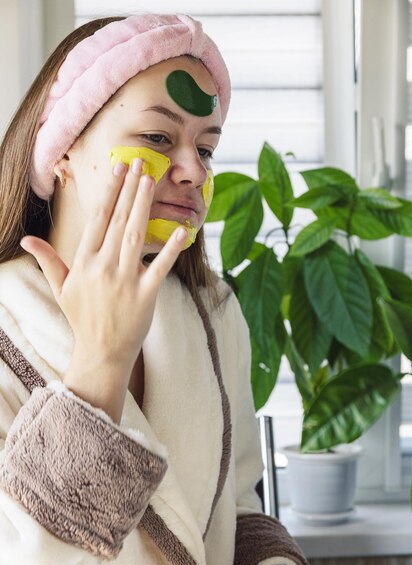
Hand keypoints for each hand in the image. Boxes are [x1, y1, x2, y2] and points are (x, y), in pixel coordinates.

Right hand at [20, 159, 187, 419]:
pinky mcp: (146, 295)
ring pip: (136, 236)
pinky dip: (171, 249)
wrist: (102, 352)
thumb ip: (48, 260)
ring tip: (151, 181)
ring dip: (144, 207)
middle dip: (129, 189)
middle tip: (139, 163)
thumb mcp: (61, 288)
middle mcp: (104, 267)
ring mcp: (125, 281)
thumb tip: (27, 240)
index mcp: (84, 262)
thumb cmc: (82, 318)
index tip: (118, 170)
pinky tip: (183, 230)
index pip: (97, 219)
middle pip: (118, 220)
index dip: (109, 192)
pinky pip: (161, 268)